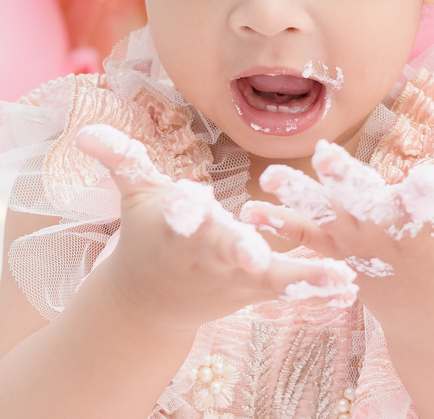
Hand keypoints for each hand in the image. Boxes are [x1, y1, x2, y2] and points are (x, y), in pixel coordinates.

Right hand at [73, 124, 358, 332]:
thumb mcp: (135, 194)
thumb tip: (84, 130)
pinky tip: (349, 284)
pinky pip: (287, 287)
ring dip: (299, 275)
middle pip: (221, 250)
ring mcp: (231, 277)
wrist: (148, 303)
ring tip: (337, 274)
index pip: (175, 215)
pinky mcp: (253, 289)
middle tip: (255, 252)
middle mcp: (204, 254)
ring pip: (265, 275)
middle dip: (236, 250)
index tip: (184, 202)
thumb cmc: (147, 234)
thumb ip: (120, 158)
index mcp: (174, 226)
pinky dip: (316, 286)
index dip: (179, 209)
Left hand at [240, 141, 433, 327]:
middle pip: (366, 203)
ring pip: (323, 217)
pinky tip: (250, 211)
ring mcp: (358, 246)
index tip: (429, 179)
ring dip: (295, 199)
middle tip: (326, 155)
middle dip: (346, 181)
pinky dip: (278, 227)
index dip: (431, 192)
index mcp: (430, 223)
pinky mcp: (336, 255)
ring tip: (268, 179)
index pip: (432, 203)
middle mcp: (390, 234)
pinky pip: (302, 241)